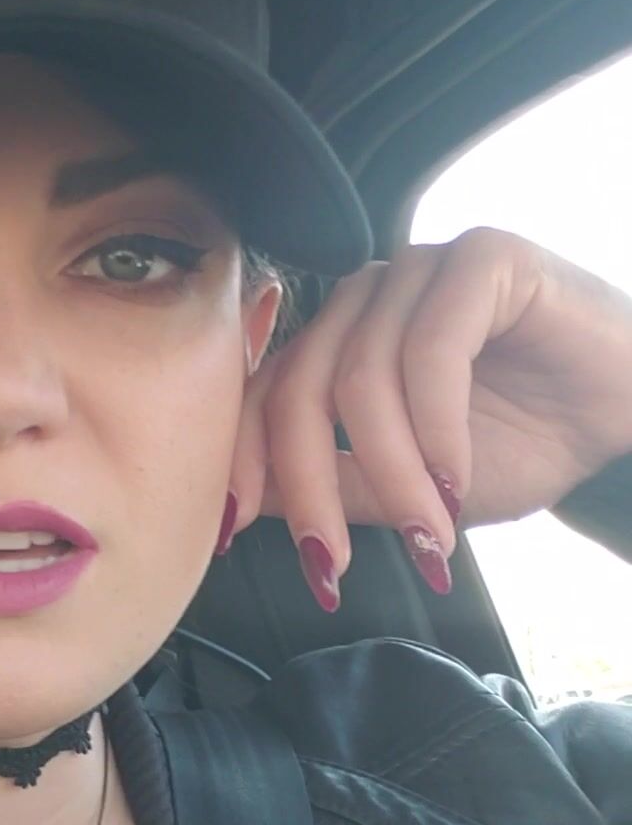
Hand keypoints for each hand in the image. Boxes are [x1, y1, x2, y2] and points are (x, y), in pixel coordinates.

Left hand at [242, 226, 631, 606]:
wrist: (628, 421)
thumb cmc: (526, 445)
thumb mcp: (411, 488)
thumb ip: (335, 486)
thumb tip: (250, 507)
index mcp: (342, 336)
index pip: (265, 393)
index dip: (244, 464)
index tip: (232, 537)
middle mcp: (372, 294)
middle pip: (302, 388)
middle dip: (310, 489)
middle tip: (334, 566)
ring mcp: (423, 267)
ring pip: (362, 376)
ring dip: (392, 472)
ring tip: (429, 534)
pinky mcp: (482, 258)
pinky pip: (431, 349)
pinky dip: (437, 428)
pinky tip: (457, 478)